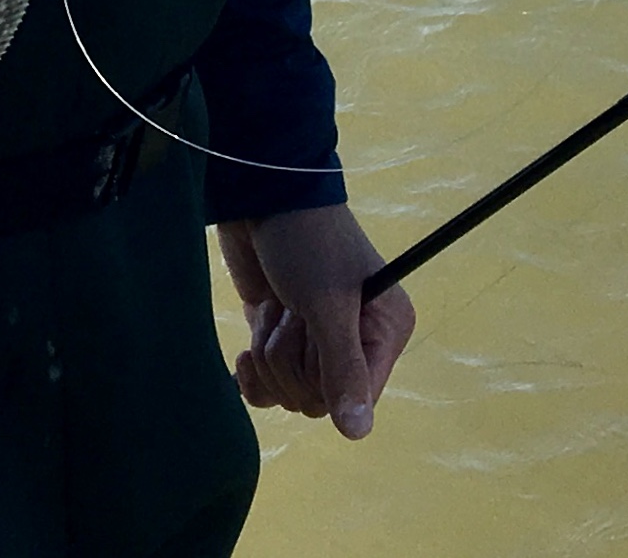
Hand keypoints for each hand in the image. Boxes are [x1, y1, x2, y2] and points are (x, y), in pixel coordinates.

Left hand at [217, 205, 414, 440]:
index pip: (358, 399)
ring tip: (274, 308)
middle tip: (292, 310)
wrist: (257, 194)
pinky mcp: (278, 333)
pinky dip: (252, 375)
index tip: (315, 337)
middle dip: (292, 358)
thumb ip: (342, 369)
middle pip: (317, 398)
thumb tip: (357, 433)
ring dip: (271, 352)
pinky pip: (266, 385)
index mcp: (384, 331)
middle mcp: (354, 340)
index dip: (327, 380)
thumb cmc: (305, 240)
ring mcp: (311, 339)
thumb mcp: (328, 302)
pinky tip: (243, 356)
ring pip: (287, 390)